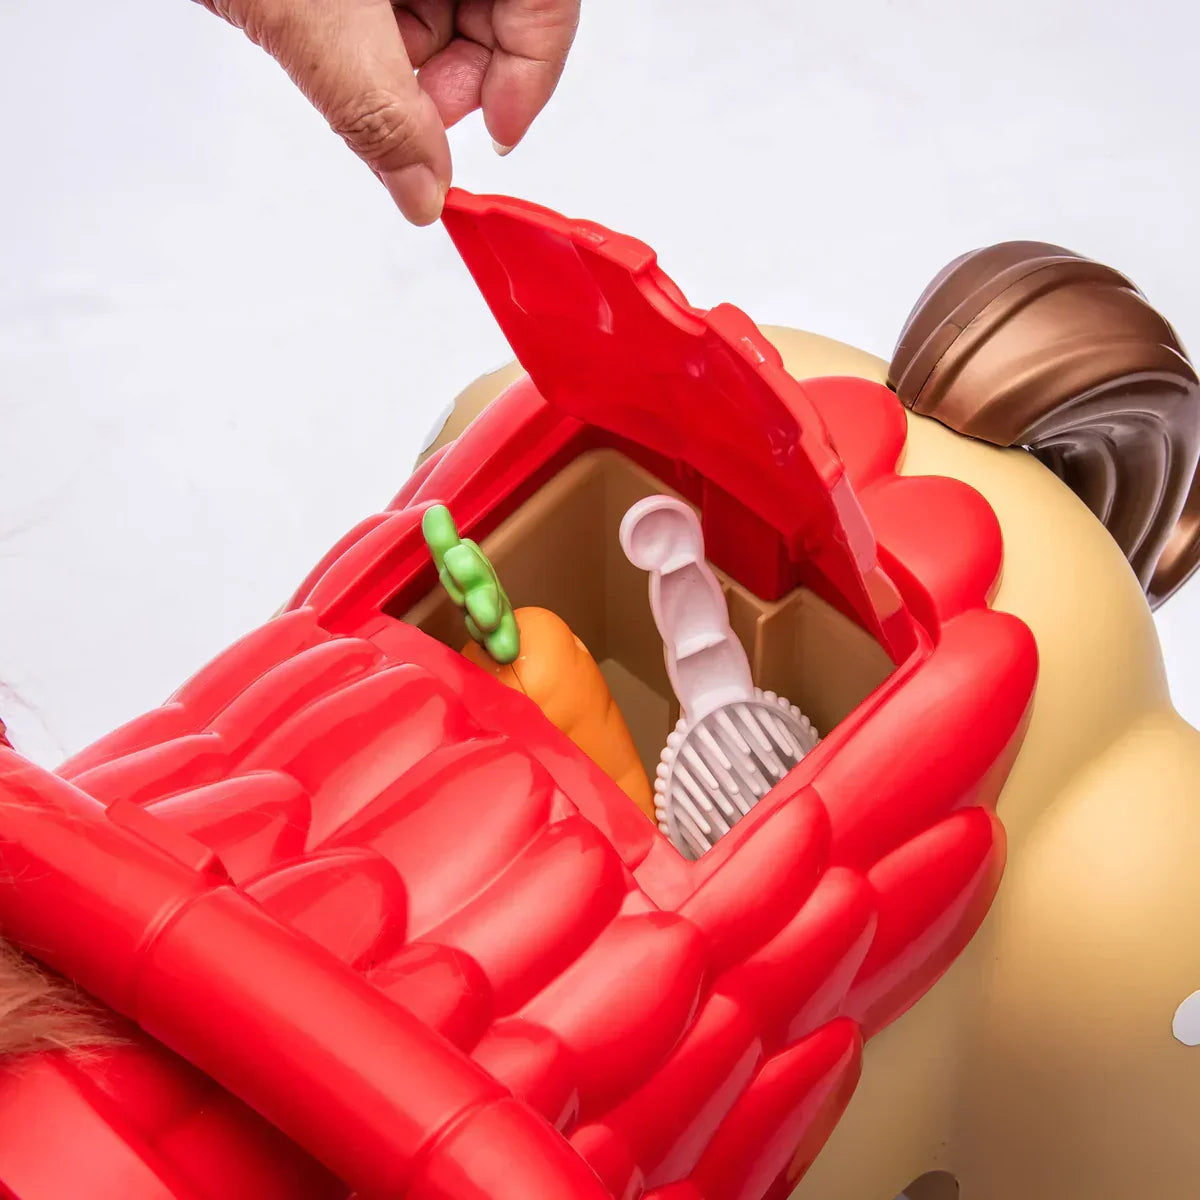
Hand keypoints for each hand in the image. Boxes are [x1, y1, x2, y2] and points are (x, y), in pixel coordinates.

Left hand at [198, 0, 579, 224]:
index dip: (529, 78)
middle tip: (409, 118)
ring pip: (452, 6)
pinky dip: (379, 30)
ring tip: (348, 58)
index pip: (547, 3)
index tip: (497, 137)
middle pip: (501, 10)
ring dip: (410, 59)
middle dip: (456, 77)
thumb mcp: (314, 18)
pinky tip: (339, 33)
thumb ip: (377, 114)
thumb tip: (423, 190)